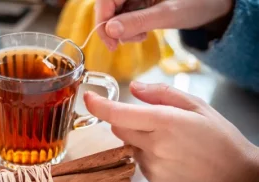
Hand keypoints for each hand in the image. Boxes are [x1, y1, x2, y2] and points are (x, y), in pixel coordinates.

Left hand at [84, 82, 258, 181]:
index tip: (88, 98)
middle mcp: (153, 145)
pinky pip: (138, 161)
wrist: (236, 178)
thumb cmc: (220, 139)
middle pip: (118, 128)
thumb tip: (135, 88)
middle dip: (125, 119)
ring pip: (128, 145)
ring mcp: (152, 166)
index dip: (98, 106)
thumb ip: (162, 93)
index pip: (118, 113)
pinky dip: (147, 155)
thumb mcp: (197, 106)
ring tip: (170, 142)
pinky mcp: (153, 181)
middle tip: (152, 120)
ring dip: (138, 138)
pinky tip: (171, 156)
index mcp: (164, 122)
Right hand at [95, 0, 232, 49]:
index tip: (110, 43)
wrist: (212, 4)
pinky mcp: (136, 3)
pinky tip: (142, 32)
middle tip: (122, 44)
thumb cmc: (196, 2)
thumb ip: (137, 22)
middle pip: (107, 8)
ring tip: (142, 36)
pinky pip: (122, 18)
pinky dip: (128, 30)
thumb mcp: (167, 14)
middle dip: (113, 29)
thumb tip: (110, 31)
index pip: (105, 0)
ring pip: (113, 15)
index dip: (102, 21)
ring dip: (122, 31)